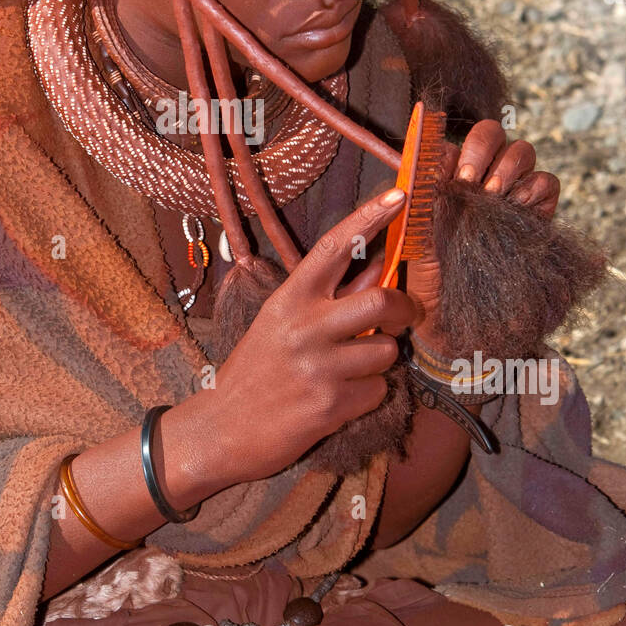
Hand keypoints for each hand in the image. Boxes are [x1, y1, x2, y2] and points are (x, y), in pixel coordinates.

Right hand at [197, 189, 418, 487]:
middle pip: (381, 300)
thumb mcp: (281, 324)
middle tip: (403, 316)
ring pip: (387, 351)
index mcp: (288, 299)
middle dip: (404, 309)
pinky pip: (378, 390)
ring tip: (349, 371)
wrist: (221, 429)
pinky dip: (368, 395)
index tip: (399, 196)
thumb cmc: (256, 372)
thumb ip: (331, 298)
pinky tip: (339, 399)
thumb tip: (381, 268)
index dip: (369, 218)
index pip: (334, 247)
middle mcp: (303, 327)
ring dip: (380, 362)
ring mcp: (317, 367)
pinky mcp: (329, 405)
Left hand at [406, 118, 560, 351]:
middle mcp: (477, 182)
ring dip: (508, 167)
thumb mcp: (415, 244)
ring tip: (494, 195)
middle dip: (482, 150)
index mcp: (444, 183)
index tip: (452, 173)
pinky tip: (518, 207)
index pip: (451, 145)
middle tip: (473, 181)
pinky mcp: (536, 212)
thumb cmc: (429, 285)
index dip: (452, 151)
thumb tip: (423, 169)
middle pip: (490, 135)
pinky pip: (545, 182)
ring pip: (520, 152)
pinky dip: (534, 188)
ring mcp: (509, 194)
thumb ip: (419, 206)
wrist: (461, 324)